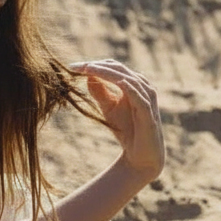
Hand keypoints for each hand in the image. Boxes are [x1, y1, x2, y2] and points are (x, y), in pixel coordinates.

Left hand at [70, 59, 164, 183]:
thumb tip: (87, 76)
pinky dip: (128, 88)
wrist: (139, 156)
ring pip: (127, 78)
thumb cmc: (126, 130)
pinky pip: (139, 96)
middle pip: (118, 69)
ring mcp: (147, 98)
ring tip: (88, 69)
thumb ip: (100, 93)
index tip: (72, 67)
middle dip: (96, 66)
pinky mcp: (148, 112)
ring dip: (107, 73)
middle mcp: (142, 86)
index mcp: (133, 83)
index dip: (93, 65)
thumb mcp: (108, 109)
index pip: (112, 67)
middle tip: (76, 67)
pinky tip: (117, 82)